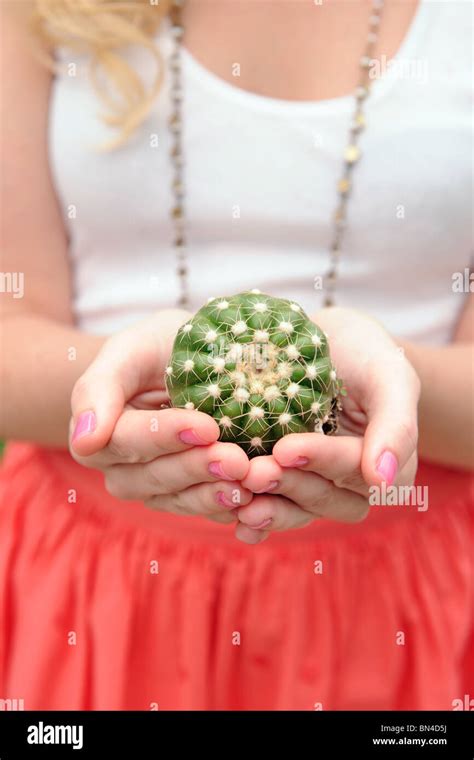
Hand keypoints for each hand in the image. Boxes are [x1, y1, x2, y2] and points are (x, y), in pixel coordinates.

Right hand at [69, 310, 251, 522]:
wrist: (195, 361)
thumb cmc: (158, 348)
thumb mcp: (130, 349)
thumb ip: (98, 389)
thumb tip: (85, 441)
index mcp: (100, 434)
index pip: (127, 441)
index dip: (165, 437)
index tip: (206, 427)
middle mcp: (123, 469)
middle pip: (153, 478)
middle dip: (196, 468)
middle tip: (236, 459)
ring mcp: (157, 488)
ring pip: (178, 501)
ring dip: (214, 493)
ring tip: (248, 480)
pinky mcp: (190, 498)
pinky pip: (205, 511)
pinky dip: (230, 507)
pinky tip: (256, 500)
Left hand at [235, 307, 420, 543]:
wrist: (325, 342)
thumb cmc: (364, 352)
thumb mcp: (389, 374)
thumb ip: (397, 425)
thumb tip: (382, 482)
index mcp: (386, 464)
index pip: (354, 469)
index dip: (321, 461)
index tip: (286, 449)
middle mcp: (352, 483)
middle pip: (325, 498)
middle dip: (290, 486)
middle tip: (254, 472)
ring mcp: (316, 486)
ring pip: (298, 511)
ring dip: (270, 509)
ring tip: (238, 500)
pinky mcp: (286, 485)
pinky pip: (274, 510)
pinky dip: (255, 520)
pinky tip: (233, 519)